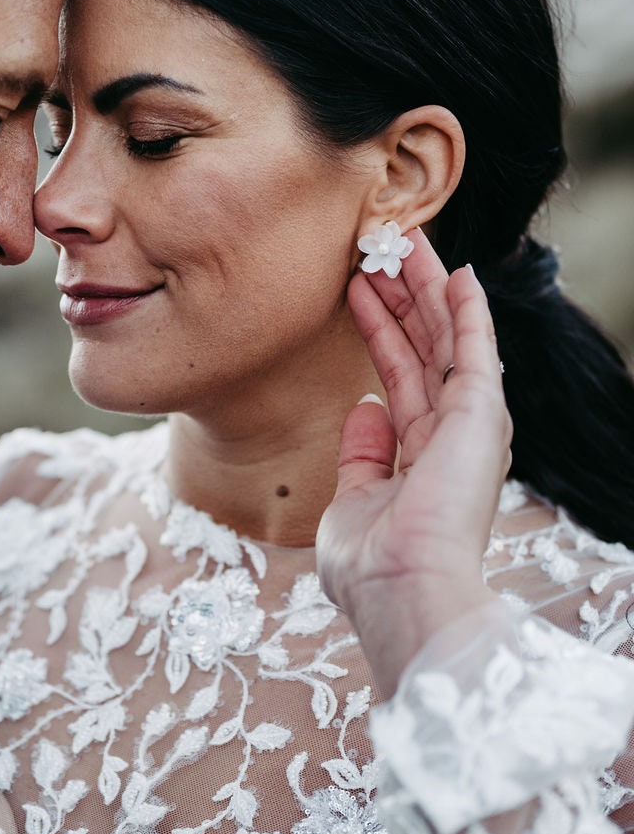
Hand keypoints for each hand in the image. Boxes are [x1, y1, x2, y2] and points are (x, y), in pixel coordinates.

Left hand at [316, 231, 510, 696]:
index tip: (359, 289)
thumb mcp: (353, 501)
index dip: (381, 329)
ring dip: (428, 288)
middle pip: (426, 347)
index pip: (401, 376)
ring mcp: (470, 424)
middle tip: (383, 247)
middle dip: (405, 296)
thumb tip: (366, 411)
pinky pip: (474, 348)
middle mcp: (452, 436)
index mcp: (423, 457)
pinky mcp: (480, 414)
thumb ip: (363, 456)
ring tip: (406, 240)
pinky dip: (468, 309)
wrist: (401, 592)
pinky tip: (457, 273)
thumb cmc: (373, 568)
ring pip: (447, 337)